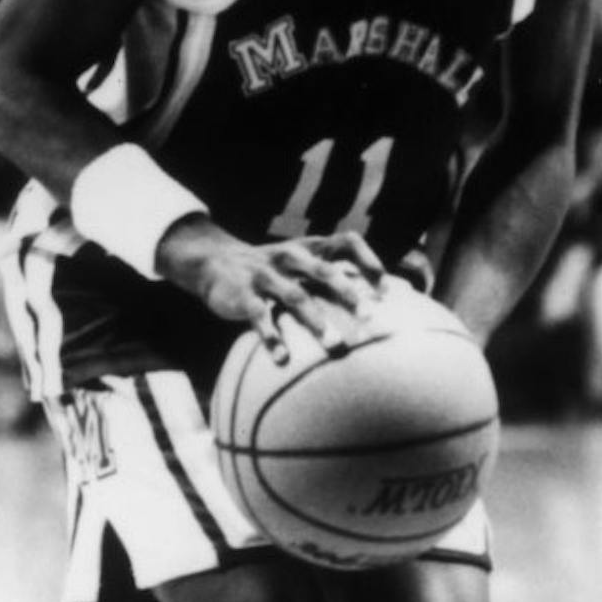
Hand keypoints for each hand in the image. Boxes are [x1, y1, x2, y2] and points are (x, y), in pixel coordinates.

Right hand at [159, 222, 386, 359]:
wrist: (214, 261)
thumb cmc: (273, 269)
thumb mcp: (301, 263)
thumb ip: (333, 275)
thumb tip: (382, 297)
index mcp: (309, 248)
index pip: (346, 242)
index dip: (368, 261)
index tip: (387, 290)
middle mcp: (290, 257)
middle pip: (324, 270)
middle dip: (347, 293)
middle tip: (368, 318)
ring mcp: (266, 275)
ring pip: (295, 296)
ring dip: (315, 321)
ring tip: (333, 345)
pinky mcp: (243, 294)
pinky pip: (259, 316)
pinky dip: (271, 337)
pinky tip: (282, 358)